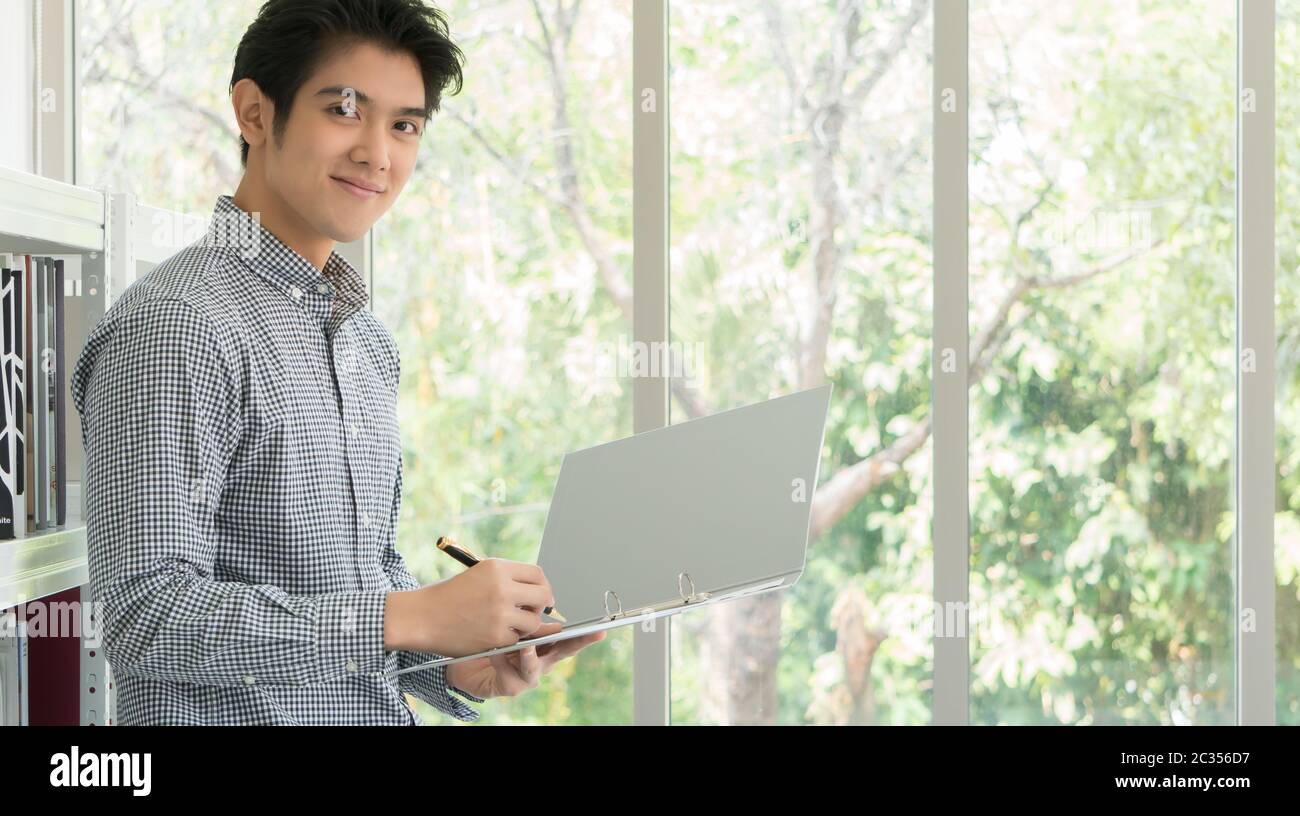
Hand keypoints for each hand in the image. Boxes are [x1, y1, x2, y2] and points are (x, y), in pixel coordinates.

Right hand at [386, 558, 554, 655]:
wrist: (421, 616)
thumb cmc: (449, 595)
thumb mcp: (479, 575)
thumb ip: (508, 579)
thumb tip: (539, 590)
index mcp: (497, 568)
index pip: (537, 574)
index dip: (542, 585)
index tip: (540, 594)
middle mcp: (502, 587)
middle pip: (543, 595)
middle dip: (542, 605)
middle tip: (533, 611)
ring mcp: (500, 612)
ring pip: (533, 621)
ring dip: (525, 625)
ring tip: (508, 624)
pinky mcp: (496, 636)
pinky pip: (517, 639)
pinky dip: (508, 639)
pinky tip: (492, 634)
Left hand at [445, 622, 607, 699]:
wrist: (462, 659)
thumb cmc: (486, 638)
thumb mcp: (506, 620)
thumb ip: (523, 613)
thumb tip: (539, 596)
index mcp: (544, 641)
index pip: (567, 634)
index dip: (584, 633)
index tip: (599, 628)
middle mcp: (540, 659)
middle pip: (562, 653)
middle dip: (576, 645)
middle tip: (589, 637)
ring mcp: (526, 674)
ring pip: (534, 669)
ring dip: (530, 657)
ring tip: (525, 646)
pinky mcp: (509, 686)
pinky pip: (510, 677)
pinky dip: (503, 664)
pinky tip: (495, 653)